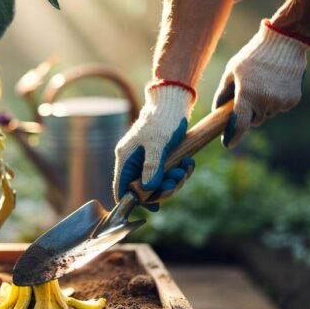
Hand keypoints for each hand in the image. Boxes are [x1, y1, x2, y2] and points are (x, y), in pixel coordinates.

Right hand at [113, 82, 195, 208]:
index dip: (135, 202)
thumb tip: (147, 190)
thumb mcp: (158, 144)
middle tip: (178, 182)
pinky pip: (166, 173)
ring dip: (174, 179)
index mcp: (125, 158)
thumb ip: (152, 168)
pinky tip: (188, 163)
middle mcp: (132, 161)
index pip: (121, 188)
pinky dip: (178, 171)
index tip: (154, 207)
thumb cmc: (163, 120)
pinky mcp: (157, 157)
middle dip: (163, 189)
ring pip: (157, 182)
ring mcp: (145, 159)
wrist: (173, 101)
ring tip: (186, 168)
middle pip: (143, 189)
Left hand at [214, 19, 309, 147]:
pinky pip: (280, 108)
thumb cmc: (253, 56)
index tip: (227, 143)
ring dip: (263, 106)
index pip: (240, 124)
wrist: (285, 42)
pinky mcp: (293, 100)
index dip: (233, 136)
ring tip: (263, 84)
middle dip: (249, 113)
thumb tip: (217, 111)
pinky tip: (275, 84)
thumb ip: (223, 93)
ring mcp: (281, 102)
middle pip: (254, 120)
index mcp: (248, 95)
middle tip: (248, 95)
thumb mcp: (232, 71)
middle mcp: (266, 102)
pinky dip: (275, 101)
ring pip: (267, 114)